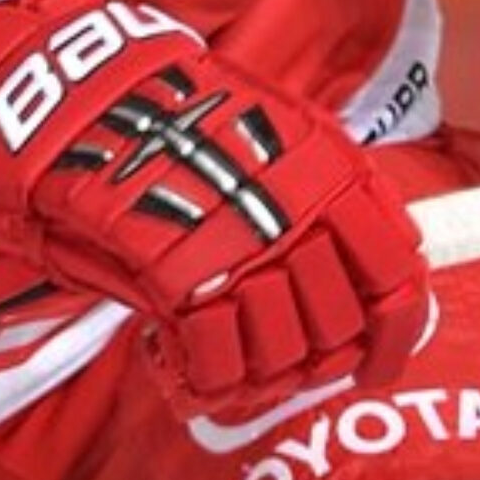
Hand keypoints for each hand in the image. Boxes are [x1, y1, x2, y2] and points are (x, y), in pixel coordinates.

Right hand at [0, 0, 429, 415]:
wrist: (83, 99)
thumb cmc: (170, 113)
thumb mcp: (265, 127)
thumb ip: (312, 192)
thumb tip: (347, 265)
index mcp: (329, 170)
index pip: (395, 273)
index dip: (394, 333)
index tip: (375, 362)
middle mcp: (300, 214)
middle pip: (342, 324)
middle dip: (315, 357)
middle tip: (282, 364)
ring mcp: (245, 251)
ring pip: (287, 351)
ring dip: (262, 372)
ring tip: (230, 363)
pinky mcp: (186, 282)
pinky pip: (220, 363)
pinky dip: (208, 380)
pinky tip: (185, 366)